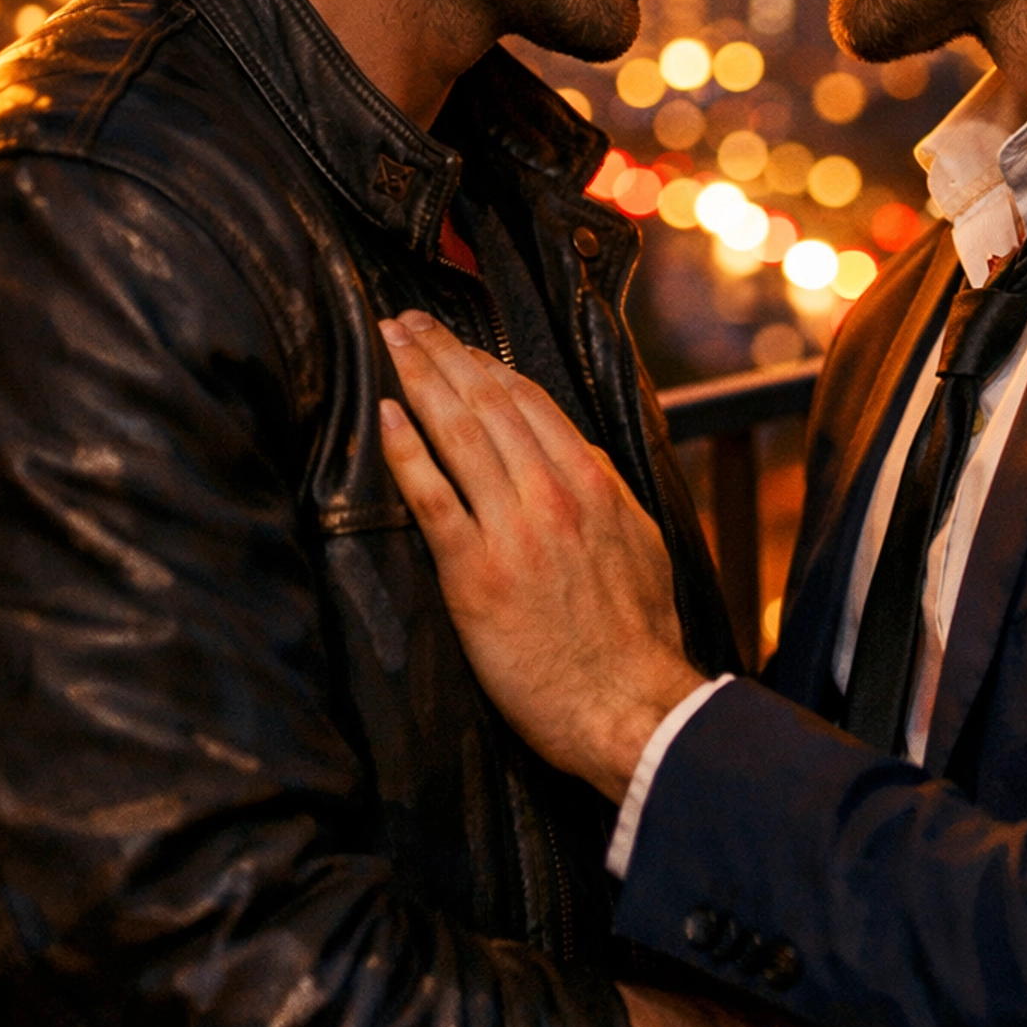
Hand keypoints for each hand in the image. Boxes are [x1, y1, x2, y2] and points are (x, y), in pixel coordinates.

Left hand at [378, 314, 704, 799]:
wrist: (628, 707)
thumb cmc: (637, 638)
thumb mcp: (642, 545)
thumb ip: (608, 492)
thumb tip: (579, 456)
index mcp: (592, 482)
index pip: (528, 400)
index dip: (484, 361)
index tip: (453, 339)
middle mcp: (551, 492)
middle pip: (485, 401)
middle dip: (440, 352)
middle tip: (403, 320)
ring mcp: (511, 529)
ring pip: (457, 432)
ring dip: (418, 379)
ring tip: (388, 343)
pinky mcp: (475, 574)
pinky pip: (433, 497)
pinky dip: (407, 451)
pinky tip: (384, 416)